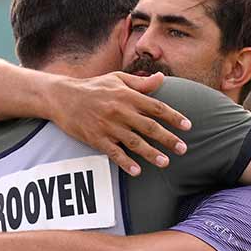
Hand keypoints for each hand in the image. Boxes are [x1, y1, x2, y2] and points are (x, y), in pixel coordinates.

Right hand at [48, 71, 191, 176]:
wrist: (62, 97)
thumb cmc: (93, 87)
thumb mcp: (117, 79)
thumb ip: (141, 83)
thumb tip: (162, 79)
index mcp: (127, 96)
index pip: (156, 107)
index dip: (174, 117)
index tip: (188, 126)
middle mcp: (120, 111)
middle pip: (149, 127)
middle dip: (168, 139)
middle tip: (183, 149)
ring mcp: (108, 126)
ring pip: (134, 142)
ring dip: (151, 153)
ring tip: (165, 163)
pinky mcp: (96, 138)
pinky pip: (114, 153)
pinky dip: (125, 162)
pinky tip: (137, 171)